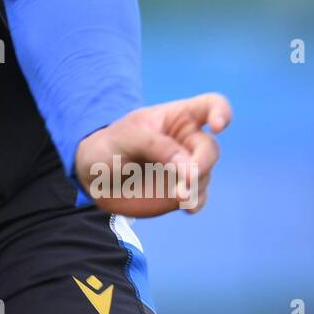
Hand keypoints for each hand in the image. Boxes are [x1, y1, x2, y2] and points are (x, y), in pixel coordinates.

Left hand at [74, 92, 231, 218]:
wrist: (94, 178)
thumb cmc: (108, 147)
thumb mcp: (124, 139)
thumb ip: (155, 146)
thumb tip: (188, 166)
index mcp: (176, 117)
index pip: (210, 106)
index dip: (220, 112)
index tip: (217, 126)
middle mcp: (187, 141)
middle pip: (210, 148)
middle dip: (202, 163)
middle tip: (186, 180)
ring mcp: (186, 167)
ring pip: (205, 175)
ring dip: (195, 186)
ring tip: (177, 196)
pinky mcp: (182, 191)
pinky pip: (198, 197)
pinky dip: (196, 203)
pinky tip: (186, 207)